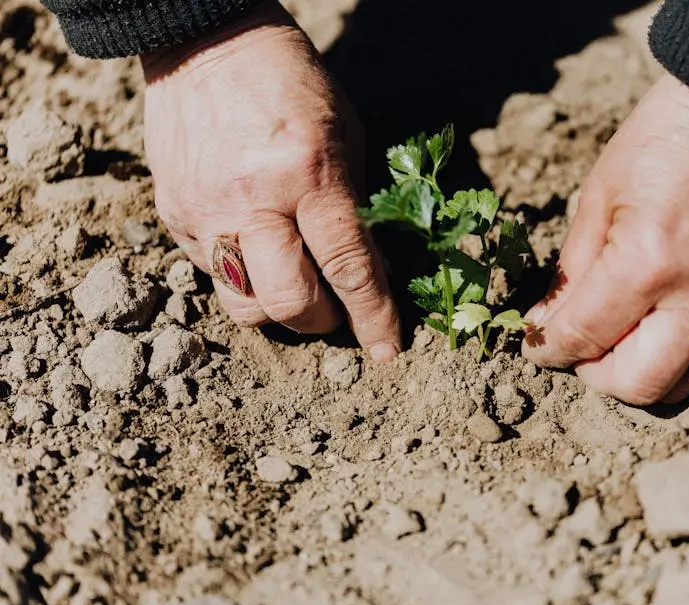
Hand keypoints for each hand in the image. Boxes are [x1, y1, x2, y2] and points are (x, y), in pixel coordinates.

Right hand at [141, 1, 399, 360]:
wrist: (205, 43)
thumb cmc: (292, 86)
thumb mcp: (345, 136)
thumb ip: (356, 208)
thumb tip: (371, 274)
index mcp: (308, 174)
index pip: (347, 266)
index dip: (373, 317)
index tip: (388, 350)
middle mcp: (252, 200)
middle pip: (289, 302)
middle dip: (323, 321)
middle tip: (336, 309)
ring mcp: (205, 211)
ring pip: (244, 305)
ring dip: (279, 312)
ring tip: (295, 286)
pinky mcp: (173, 215)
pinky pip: (212, 275)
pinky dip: (245, 277)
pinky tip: (257, 249)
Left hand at [523, 75, 688, 403]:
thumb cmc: (659, 144)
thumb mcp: (597, 200)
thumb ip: (570, 274)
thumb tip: (545, 327)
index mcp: (646, 263)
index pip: (585, 338)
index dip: (549, 349)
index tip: (537, 345)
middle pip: (637, 384)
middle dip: (595, 375)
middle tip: (579, 348)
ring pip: (680, 384)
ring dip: (638, 374)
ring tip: (617, 339)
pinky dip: (675, 353)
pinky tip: (656, 321)